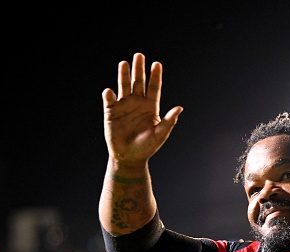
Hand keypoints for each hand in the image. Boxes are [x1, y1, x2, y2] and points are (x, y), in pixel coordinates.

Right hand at [102, 53, 182, 168]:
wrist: (129, 158)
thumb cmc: (147, 147)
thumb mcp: (160, 135)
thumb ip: (169, 121)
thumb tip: (180, 108)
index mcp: (150, 106)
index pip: (153, 87)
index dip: (155, 76)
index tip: (156, 64)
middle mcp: (137, 103)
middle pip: (138, 82)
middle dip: (139, 69)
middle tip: (139, 55)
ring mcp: (124, 106)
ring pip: (124, 86)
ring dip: (124, 75)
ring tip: (124, 63)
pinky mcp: (111, 112)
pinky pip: (110, 100)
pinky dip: (109, 95)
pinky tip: (110, 91)